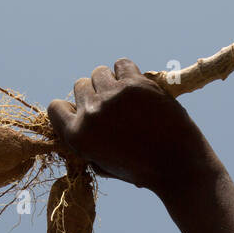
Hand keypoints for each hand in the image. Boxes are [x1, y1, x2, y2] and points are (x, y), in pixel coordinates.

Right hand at [47, 58, 211, 194]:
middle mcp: (91, 113)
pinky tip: (136, 85)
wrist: (177, 163)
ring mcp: (113, 96)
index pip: (56, 108)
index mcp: (78, 136)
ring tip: (126, 96)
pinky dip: (127, 71)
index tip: (85, 112)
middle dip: (94, 95)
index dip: (70, 109)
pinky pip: (122, 63)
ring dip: (110, 81)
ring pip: (99, 72)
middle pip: (80, 86)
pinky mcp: (135, 84)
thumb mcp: (104, 164)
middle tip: (113, 107)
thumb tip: (77, 119)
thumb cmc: (142, 169)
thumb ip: (87, 143)